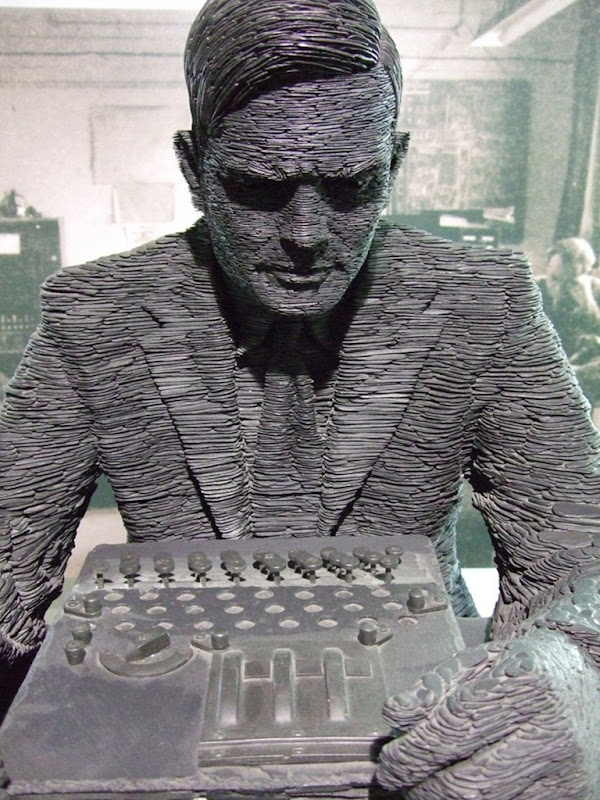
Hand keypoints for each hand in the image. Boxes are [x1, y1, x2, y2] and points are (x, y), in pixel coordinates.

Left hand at [376, 631, 599, 799]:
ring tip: (417, 792)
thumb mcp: (479, 661)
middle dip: (422, 787)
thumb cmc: (522, 668)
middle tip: (394, 783)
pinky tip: (452, 795)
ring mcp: (563, 770)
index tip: (387, 760)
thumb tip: (394, 713)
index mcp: (524, 685)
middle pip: (471, 781)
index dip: (414, 749)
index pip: (455, 726)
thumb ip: (436, 686)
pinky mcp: (571, 795)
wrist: (587, 677)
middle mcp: (550, 730)